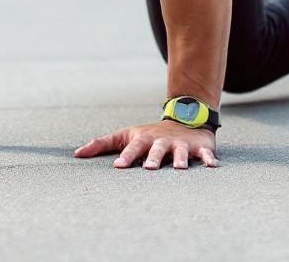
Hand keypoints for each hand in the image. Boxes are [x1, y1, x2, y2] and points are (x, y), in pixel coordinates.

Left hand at [74, 120, 218, 169]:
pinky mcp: (199, 148)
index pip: (133, 148)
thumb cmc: (148, 135)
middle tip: (150, 169)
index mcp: (144, 140)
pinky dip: (209, 159)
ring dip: (181, 160)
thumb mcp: (125, 135)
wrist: (184, 120)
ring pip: (181, 153)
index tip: (118, 167)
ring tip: (180, 168)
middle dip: (154, 158)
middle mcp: (162, 142)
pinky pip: (205, 154)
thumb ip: (102, 144)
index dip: (126, 157)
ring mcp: (181, 145)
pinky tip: (212, 166)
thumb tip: (76, 154)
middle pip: (157, 150)